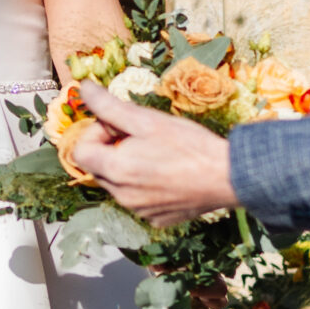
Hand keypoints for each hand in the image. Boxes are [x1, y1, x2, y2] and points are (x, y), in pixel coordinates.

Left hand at [75, 82, 236, 227]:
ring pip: (118, 185)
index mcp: (116, 171)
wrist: (229, 177)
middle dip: (111, 149)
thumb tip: (83, 89)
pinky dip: (145, 186)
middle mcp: (122, 196)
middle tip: (141, 137)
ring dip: (127, 167)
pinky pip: (139, 200)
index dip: (95, 134)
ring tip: (158, 154)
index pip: (80, 152)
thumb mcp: (147, 119)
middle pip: (98, 168)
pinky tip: (168, 174)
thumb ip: (109, 106)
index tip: (118, 127)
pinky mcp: (156, 219)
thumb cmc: (190, 145)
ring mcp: (139, 211)